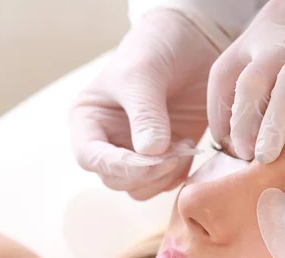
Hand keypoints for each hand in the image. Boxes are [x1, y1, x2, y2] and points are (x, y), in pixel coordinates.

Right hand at [71, 10, 222, 199]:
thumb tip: (149, 154)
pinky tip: (191, 147)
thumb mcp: (143, 73)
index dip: (117, 166)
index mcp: (90, 120)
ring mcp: (139, 151)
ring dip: (163, 177)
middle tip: (175, 151)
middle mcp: (110, 141)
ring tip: (184, 146)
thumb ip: (145, 113)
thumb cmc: (156, 49)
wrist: (193, 42)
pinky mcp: (167, 156)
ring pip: (141, 188)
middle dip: (145, 173)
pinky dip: (179, 174)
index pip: (90, 157)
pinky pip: (167, 182)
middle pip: (116, 180)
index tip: (149, 159)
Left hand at [208, 0, 284, 161]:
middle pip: (253, 82)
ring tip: (267, 155)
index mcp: (260, 40)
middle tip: (246, 156)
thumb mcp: (282, 45)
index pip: (225, 76)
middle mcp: (284, 42)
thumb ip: (265, 79)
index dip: (220, 112)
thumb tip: (248, 132)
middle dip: (244, 122)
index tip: (226, 145)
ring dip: (275, 120)